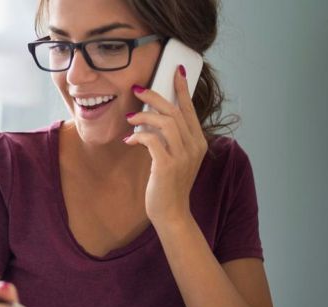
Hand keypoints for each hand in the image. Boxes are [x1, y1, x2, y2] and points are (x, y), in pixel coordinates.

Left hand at [123, 65, 207, 226]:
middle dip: (155, 96)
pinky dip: (139, 136)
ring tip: (129, 118)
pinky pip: (152, 140)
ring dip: (144, 116)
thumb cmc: (169, 186)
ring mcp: (183, 156)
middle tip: (137, 89)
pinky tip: (129, 139)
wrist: (171, 214)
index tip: (175, 71)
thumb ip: (169, 140)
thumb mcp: (175, 159)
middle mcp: (194, 146)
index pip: (190, 109)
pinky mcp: (168, 166)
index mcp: (198, 142)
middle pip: (175, 111)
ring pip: (165, 122)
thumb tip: (152, 120)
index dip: (182, 89)